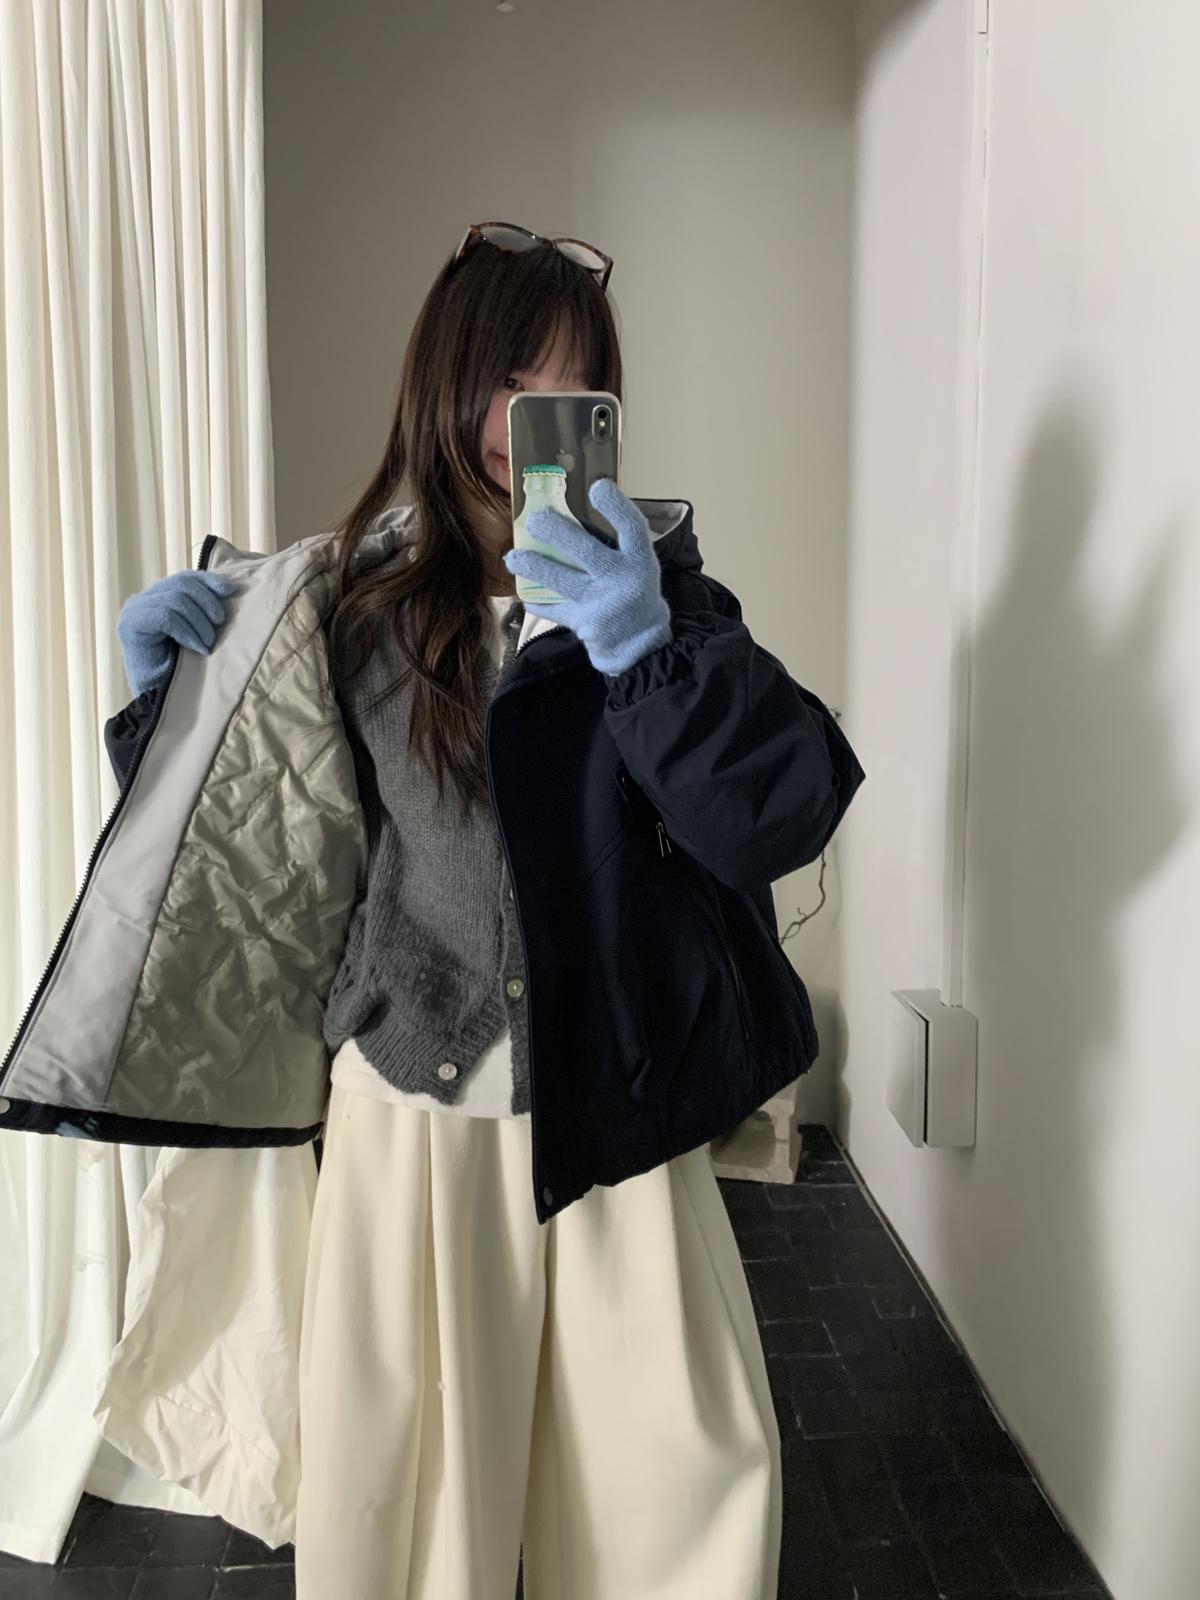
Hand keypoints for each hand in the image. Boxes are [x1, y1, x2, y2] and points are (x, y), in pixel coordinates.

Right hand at [116, 570, 237, 695]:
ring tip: (209, 643)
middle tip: (220, 623)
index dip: (209, 580)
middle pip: (182, 584)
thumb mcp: (196, 631)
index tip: (231, 590)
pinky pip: (166, 617)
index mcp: (158, 597)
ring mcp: (133, 611)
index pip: (185, 578)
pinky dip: (187, 632)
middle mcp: (143, 600)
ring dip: (199, 622)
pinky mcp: (130, 625)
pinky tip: (198, 648)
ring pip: (176, 600)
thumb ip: (201, 609)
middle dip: (207, 602)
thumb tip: (230, 587)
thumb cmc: (181, 667)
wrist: (159, 698)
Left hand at [502, 479, 672, 675]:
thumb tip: (570, 515)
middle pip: (588, 552)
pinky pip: (555, 610)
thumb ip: (613, 545)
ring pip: (564, 581)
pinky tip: (525, 594)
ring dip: (536, 567)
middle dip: (559, 533)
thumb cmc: (632, 592)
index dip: (616, 507)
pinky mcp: (585, 624)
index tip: (598, 486)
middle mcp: (622, 579)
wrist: (640, 643)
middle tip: (534, 519)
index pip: (632, 528)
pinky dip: (539, 602)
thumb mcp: (636, 566)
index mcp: (639, 560)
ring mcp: (602, 603)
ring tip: (512, 557)